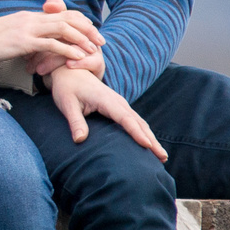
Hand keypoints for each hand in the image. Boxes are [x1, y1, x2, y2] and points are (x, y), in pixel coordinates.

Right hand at [0, 1, 103, 66]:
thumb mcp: (9, 36)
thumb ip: (24, 38)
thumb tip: (34, 47)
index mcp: (30, 17)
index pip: (62, 14)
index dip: (80, 22)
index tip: (91, 34)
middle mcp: (32, 19)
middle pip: (68, 18)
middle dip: (88, 29)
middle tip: (101, 41)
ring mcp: (28, 29)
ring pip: (64, 28)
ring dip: (83, 38)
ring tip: (95, 50)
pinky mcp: (23, 41)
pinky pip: (52, 44)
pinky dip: (69, 49)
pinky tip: (79, 57)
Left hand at [47, 64, 167, 160]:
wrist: (69, 72)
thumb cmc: (66, 88)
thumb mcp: (67, 104)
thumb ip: (75, 121)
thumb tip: (79, 140)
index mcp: (106, 100)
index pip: (125, 118)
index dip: (136, 132)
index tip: (147, 145)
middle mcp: (117, 101)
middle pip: (138, 122)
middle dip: (152, 140)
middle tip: (163, 157)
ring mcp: (120, 104)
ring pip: (140, 122)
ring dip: (151, 138)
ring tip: (162, 156)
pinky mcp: (119, 107)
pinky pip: (135, 121)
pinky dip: (144, 133)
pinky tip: (149, 144)